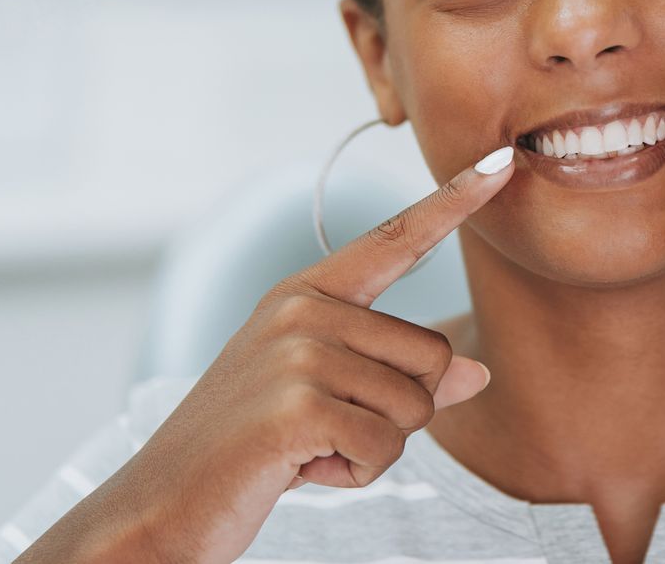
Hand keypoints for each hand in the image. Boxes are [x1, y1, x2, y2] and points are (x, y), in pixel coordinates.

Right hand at [23, 143, 515, 563]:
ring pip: (416, 409)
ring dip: (374, 449)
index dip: (454, 202)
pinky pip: (386, 449)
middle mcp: (303, 308)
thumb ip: (397, 377)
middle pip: (434, 357)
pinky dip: (355, 475)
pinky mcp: (299, 404)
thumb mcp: (326, 399)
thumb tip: (477, 373)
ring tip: (308, 447)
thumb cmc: (248, 449)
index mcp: (307, 294)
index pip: (396, 239)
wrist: (162, 502)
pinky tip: (302, 467)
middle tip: (326, 429)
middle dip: (400, 414)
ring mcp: (298, 352)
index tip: (502, 161)